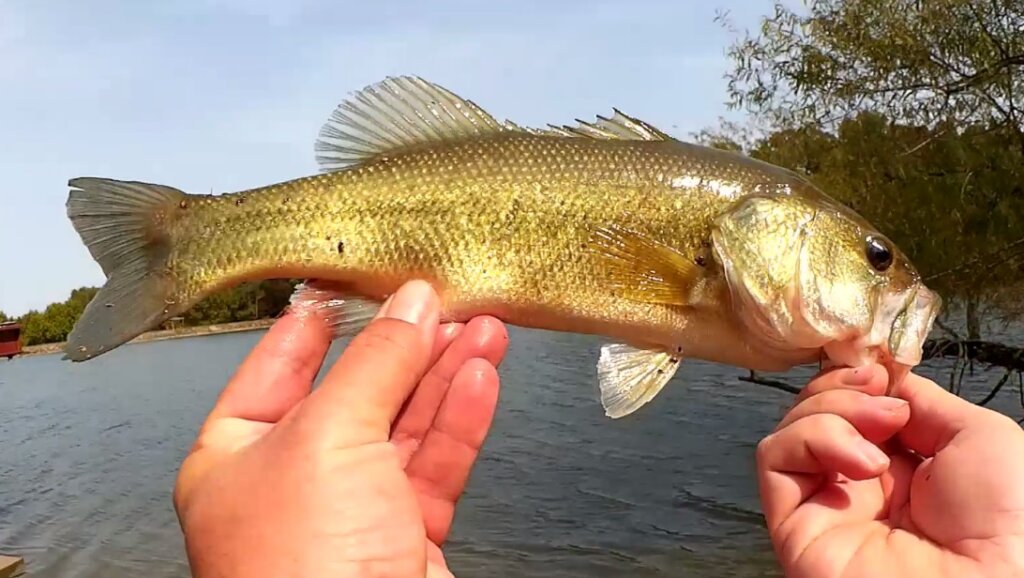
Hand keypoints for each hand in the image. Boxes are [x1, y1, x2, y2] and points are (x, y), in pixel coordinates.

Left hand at [173, 280, 508, 577]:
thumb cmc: (301, 568)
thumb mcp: (329, 436)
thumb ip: (375, 363)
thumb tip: (411, 305)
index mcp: (235, 457)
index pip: (276, 367)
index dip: (316, 320)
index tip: (351, 278)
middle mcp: (291, 481)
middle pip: (355, 390)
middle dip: (403, 344)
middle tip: (442, 300)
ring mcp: (351, 509)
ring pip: (406, 423)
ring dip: (445, 374)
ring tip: (481, 327)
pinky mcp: (405, 534)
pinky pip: (436, 462)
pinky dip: (461, 419)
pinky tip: (481, 378)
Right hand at [756, 364, 1023, 576]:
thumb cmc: (1005, 516)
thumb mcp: (980, 435)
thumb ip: (923, 401)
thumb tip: (881, 383)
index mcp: (904, 467)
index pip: (853, 407)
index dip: (857, 380)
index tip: (880, 371)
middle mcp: (858, 484)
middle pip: (816, 411)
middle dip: (841, 387)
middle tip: (878, 395)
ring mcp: (824, 503)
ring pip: (791, 429)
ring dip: (828, 409)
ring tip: (879, 429)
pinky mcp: (793, 522)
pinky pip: (776, 458)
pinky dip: (809, 438)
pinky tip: (860, 460)